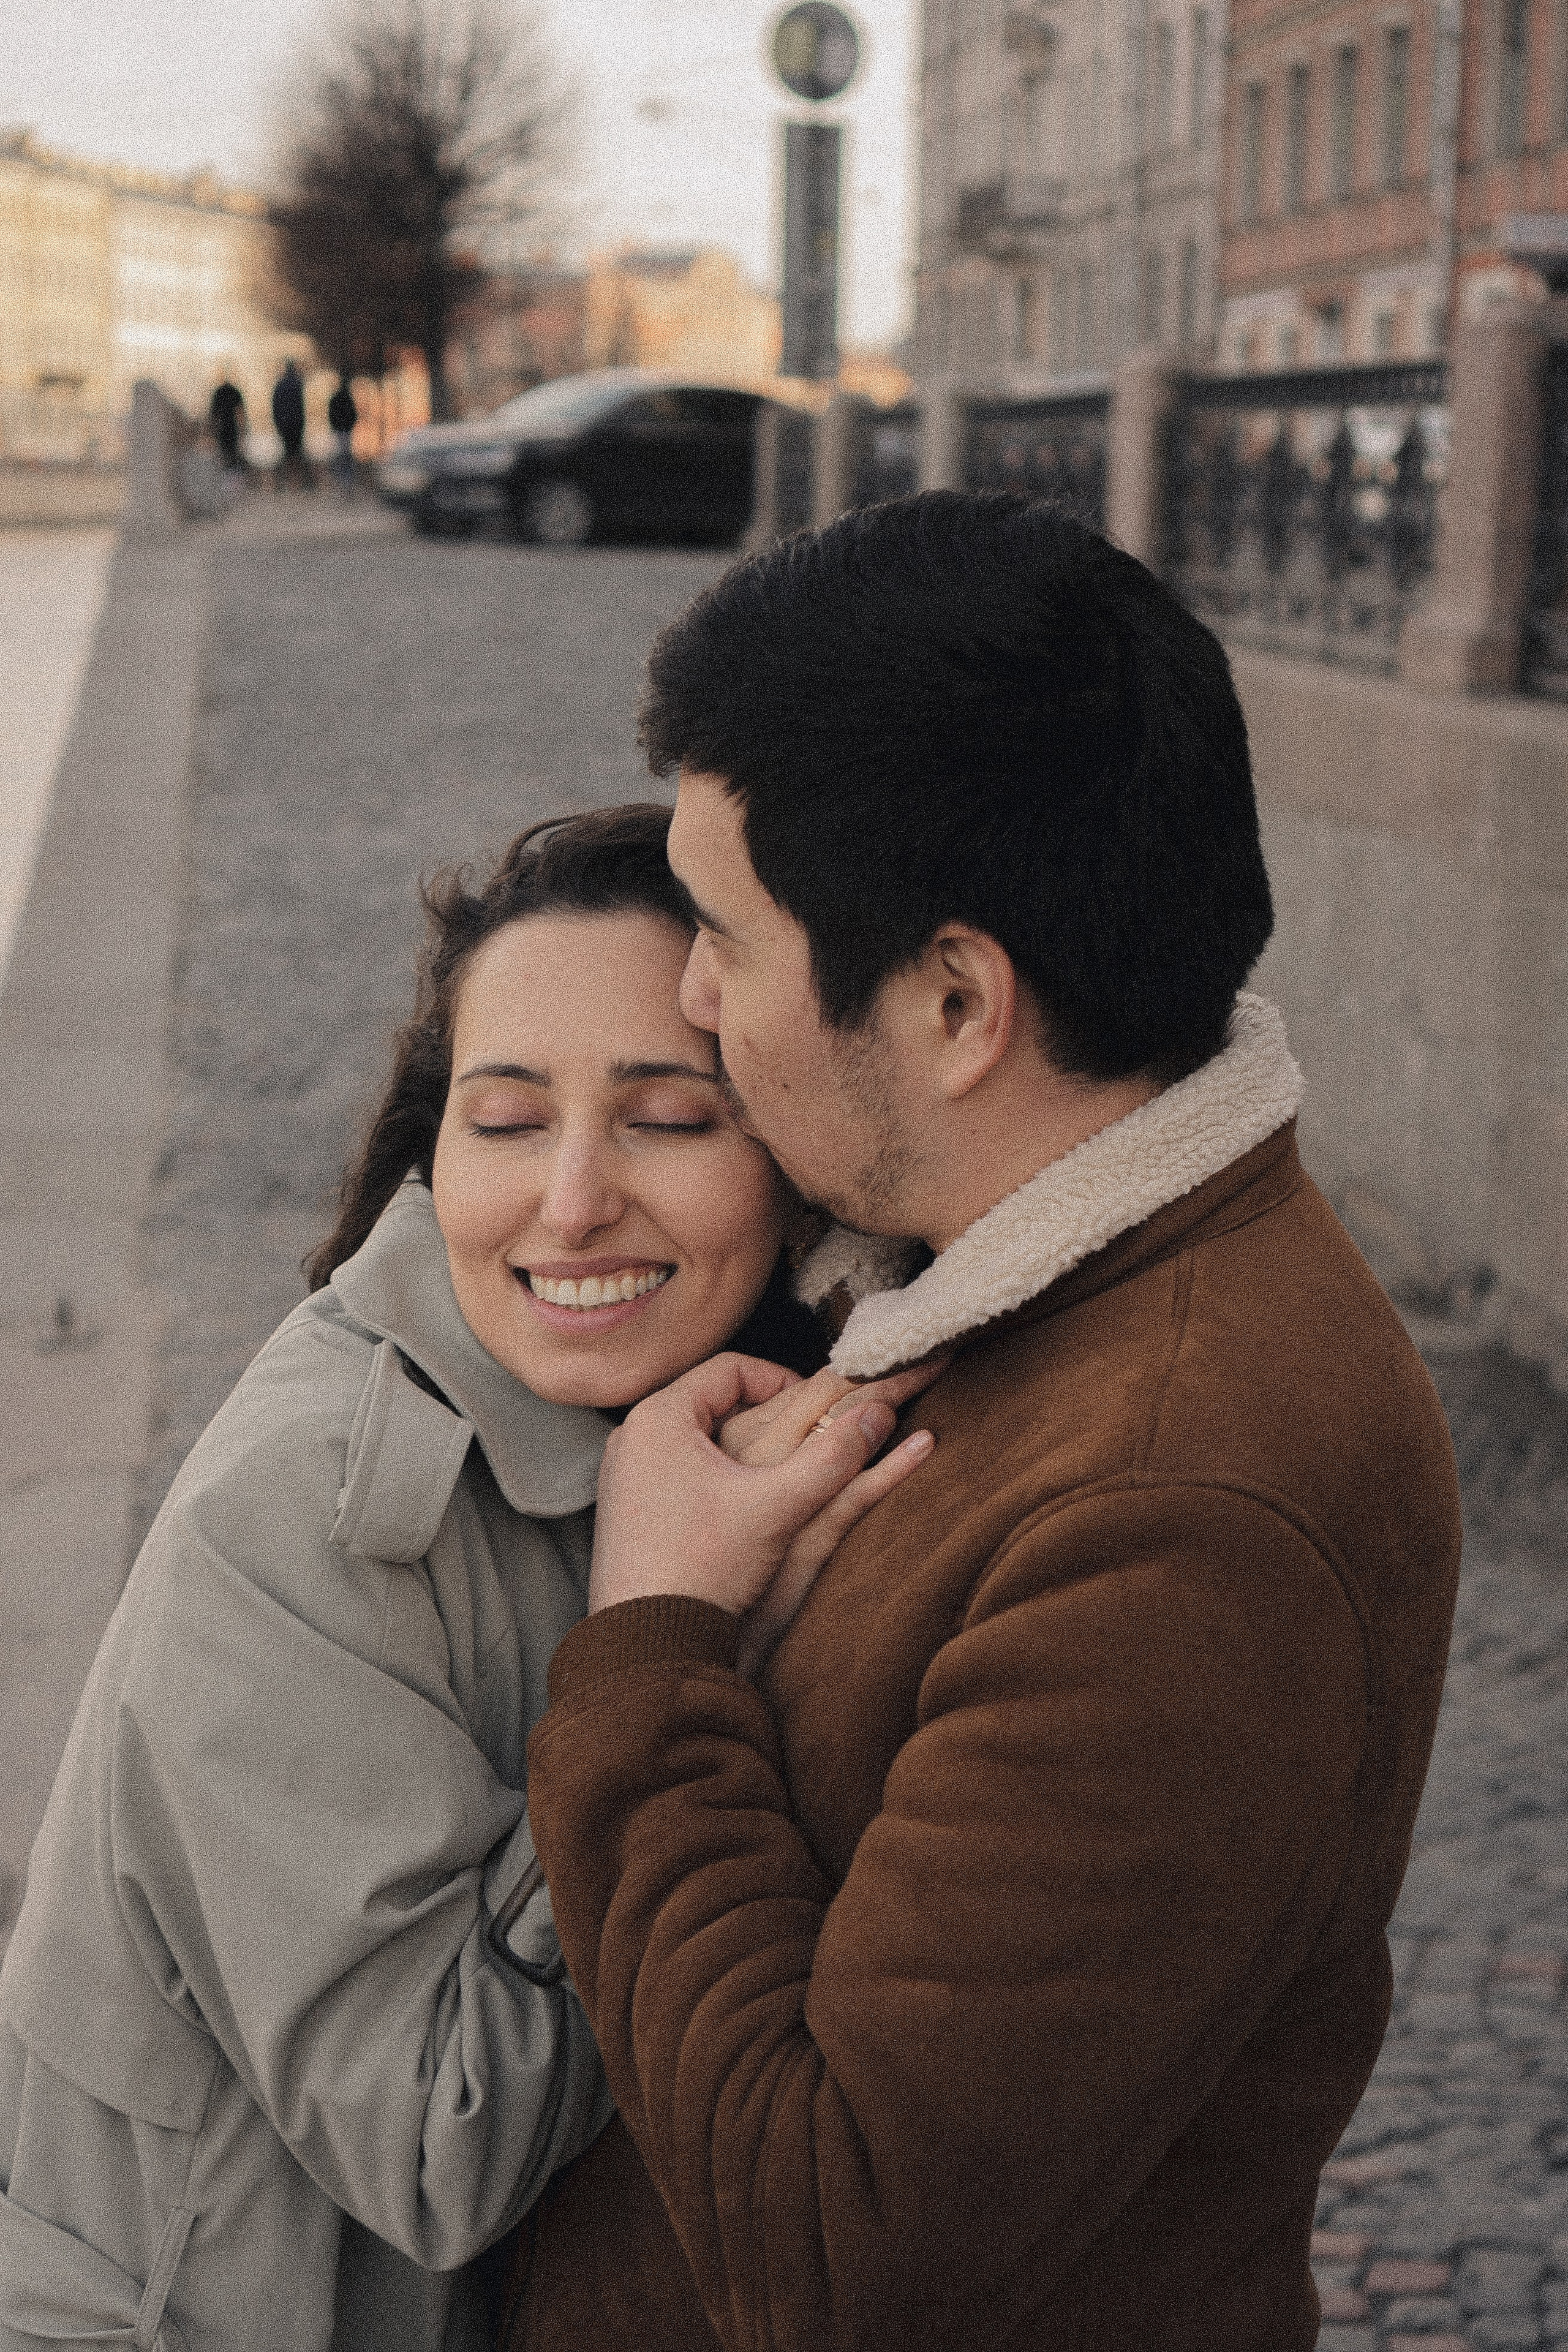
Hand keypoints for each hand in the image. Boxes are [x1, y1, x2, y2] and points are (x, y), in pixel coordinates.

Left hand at [588, 1353, 937, 1632]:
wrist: (648, 1647)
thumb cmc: (704, 1570)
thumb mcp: (778, 1508)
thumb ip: (832, 1457)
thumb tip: (879, 1414)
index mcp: (658, 1418)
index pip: (731, 1368)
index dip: (784, 1381)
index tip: (817, 1412)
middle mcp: (631, 1438)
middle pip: (712, 1400)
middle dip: (766, 1416)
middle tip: (805, 1443)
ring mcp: (622, 1476)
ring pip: (696, 1437)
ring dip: (741, 1447)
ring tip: (779, 1479)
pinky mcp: (624, 1511)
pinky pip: (676, 1470)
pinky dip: (714, 1476)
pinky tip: (741, 1511)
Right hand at [719, 1358, 947, 1675]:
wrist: (681, 1633)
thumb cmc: (713, 1568)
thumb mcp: (734, 1502)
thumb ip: (765, 1461)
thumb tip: (818, 1433)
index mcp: (731, 1442)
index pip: (800, 1390)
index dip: (847, 1371)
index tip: (886, 1359)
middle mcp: (754, 1459)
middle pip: (825, 1396)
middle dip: (881, 1368)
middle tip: (929, 1349)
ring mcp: (778, 1498)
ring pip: (841, 1431)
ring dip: (891, 1396)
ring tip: (934, 1369)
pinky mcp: (801, 1539)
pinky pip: (854, 1494)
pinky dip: (893, 1467)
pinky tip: (926, 1445)